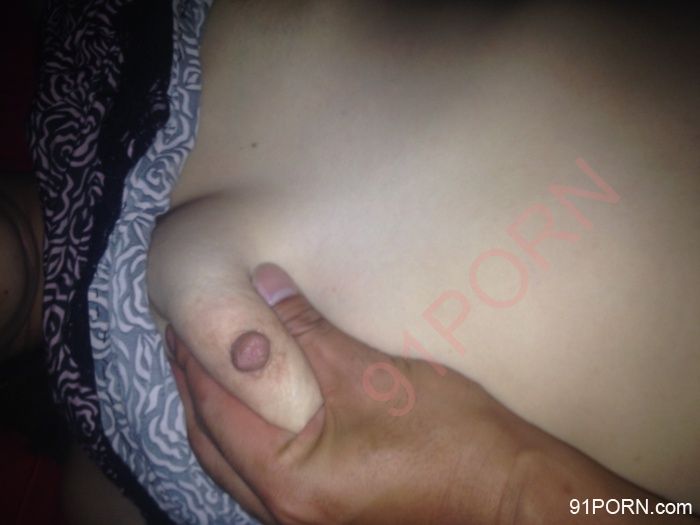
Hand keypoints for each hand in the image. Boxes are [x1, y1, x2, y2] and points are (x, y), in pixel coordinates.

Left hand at [166, 263, 525, 523]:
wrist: (508, 492)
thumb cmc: (449, 437)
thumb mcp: (370, 373)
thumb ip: (306, 330)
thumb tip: (262, 285)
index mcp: (289, 481)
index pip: (216, 409)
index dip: (194, 360)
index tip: (179, 320)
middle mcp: (285, 512)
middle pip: (214, 443)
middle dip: (196, 389)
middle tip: (184, 340)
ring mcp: (305, 519)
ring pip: (235, 463)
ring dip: (219, 414)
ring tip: (213, 367)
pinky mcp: (326, 512)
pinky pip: (262, 473)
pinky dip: (249, 435)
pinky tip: (257, 408)